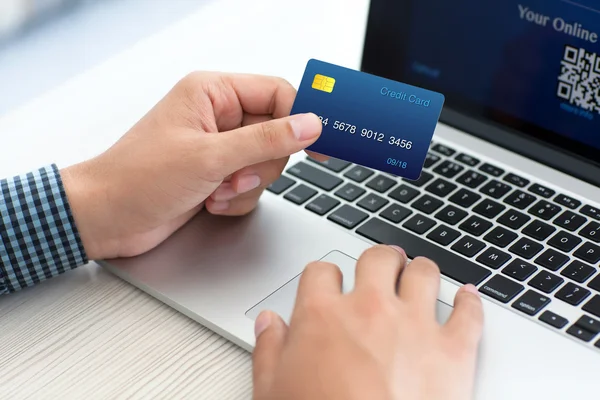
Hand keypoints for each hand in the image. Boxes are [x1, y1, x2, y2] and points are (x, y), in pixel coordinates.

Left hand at [60, 72, 322, 259]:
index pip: (278, 94)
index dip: (303, 116)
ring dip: (247, 184)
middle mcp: (218, 117)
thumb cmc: (137, 178)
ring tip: (215, 190)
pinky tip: (209, 201)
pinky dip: (236, 199)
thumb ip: (266, 140)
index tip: (324, 139)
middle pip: (277, 134)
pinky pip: (251, 185)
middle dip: (261, 163)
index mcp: (213, 93)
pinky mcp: (217, 174)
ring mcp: (218, 148)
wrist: (105, 218)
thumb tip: (310, 125)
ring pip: (266, 164)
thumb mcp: (210, 157)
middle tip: (236, 174)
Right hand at [252, 246, 483, 399]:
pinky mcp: (453, 351)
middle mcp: (370, 309)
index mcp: (323, 315)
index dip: (323, 275)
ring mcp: (415, 325)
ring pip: (423, 273)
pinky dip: (470, 303)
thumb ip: (268, 350)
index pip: (321, 271)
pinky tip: (467, 297)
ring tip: (419, 274)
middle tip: (382, 265)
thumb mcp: (272, 392)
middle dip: (379, 260)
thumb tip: (269, 325)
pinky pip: (469, 313)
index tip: (327, 284)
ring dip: (420, 271)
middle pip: (377, 259)